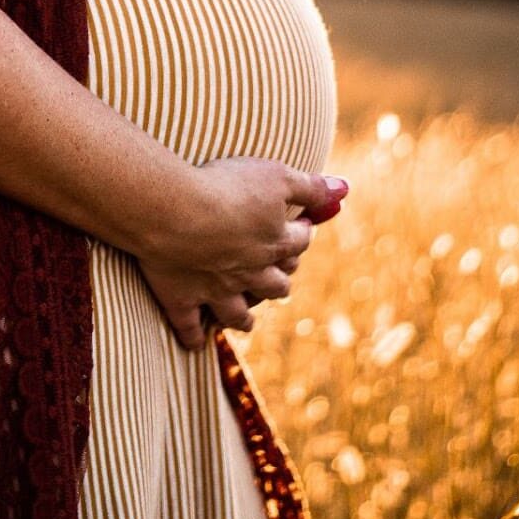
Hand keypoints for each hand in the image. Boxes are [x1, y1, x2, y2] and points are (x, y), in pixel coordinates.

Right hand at [134, 158, 344, 351]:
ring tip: (246, 317)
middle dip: (279, 281)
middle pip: (274, 285)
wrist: (174, 211)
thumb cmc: (226, 187)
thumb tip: (345, 190)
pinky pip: (189, 325)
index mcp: (274, 242)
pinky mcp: (181, 297)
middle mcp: (250, 272)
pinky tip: (194, 342)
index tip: (301, 225)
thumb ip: (311, 187)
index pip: (299, 242)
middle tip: (277, 273)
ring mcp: (215, 289)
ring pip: (238, 313)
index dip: (302, 233)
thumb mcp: (276, 176)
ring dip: (244, 316)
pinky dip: (192, 335)